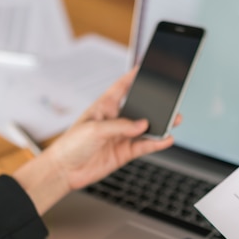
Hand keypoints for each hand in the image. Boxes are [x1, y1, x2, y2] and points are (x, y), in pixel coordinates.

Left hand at [47, 68, 179, 189]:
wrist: (64, 171)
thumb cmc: (70, 145)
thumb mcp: (94, 129)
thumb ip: (120, 126)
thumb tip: (142, 125)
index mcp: (104, 106)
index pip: (121, 87)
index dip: (133, 76)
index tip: (146, 67)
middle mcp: (115, 120)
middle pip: (139, 108)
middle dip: (155, 104)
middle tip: (170, 102)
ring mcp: (121, 136)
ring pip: (145, 128)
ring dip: (159, 125)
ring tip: (174, 120)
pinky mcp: (124, 152)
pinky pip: (145, 146)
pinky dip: (156, 143)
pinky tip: (165, 139)